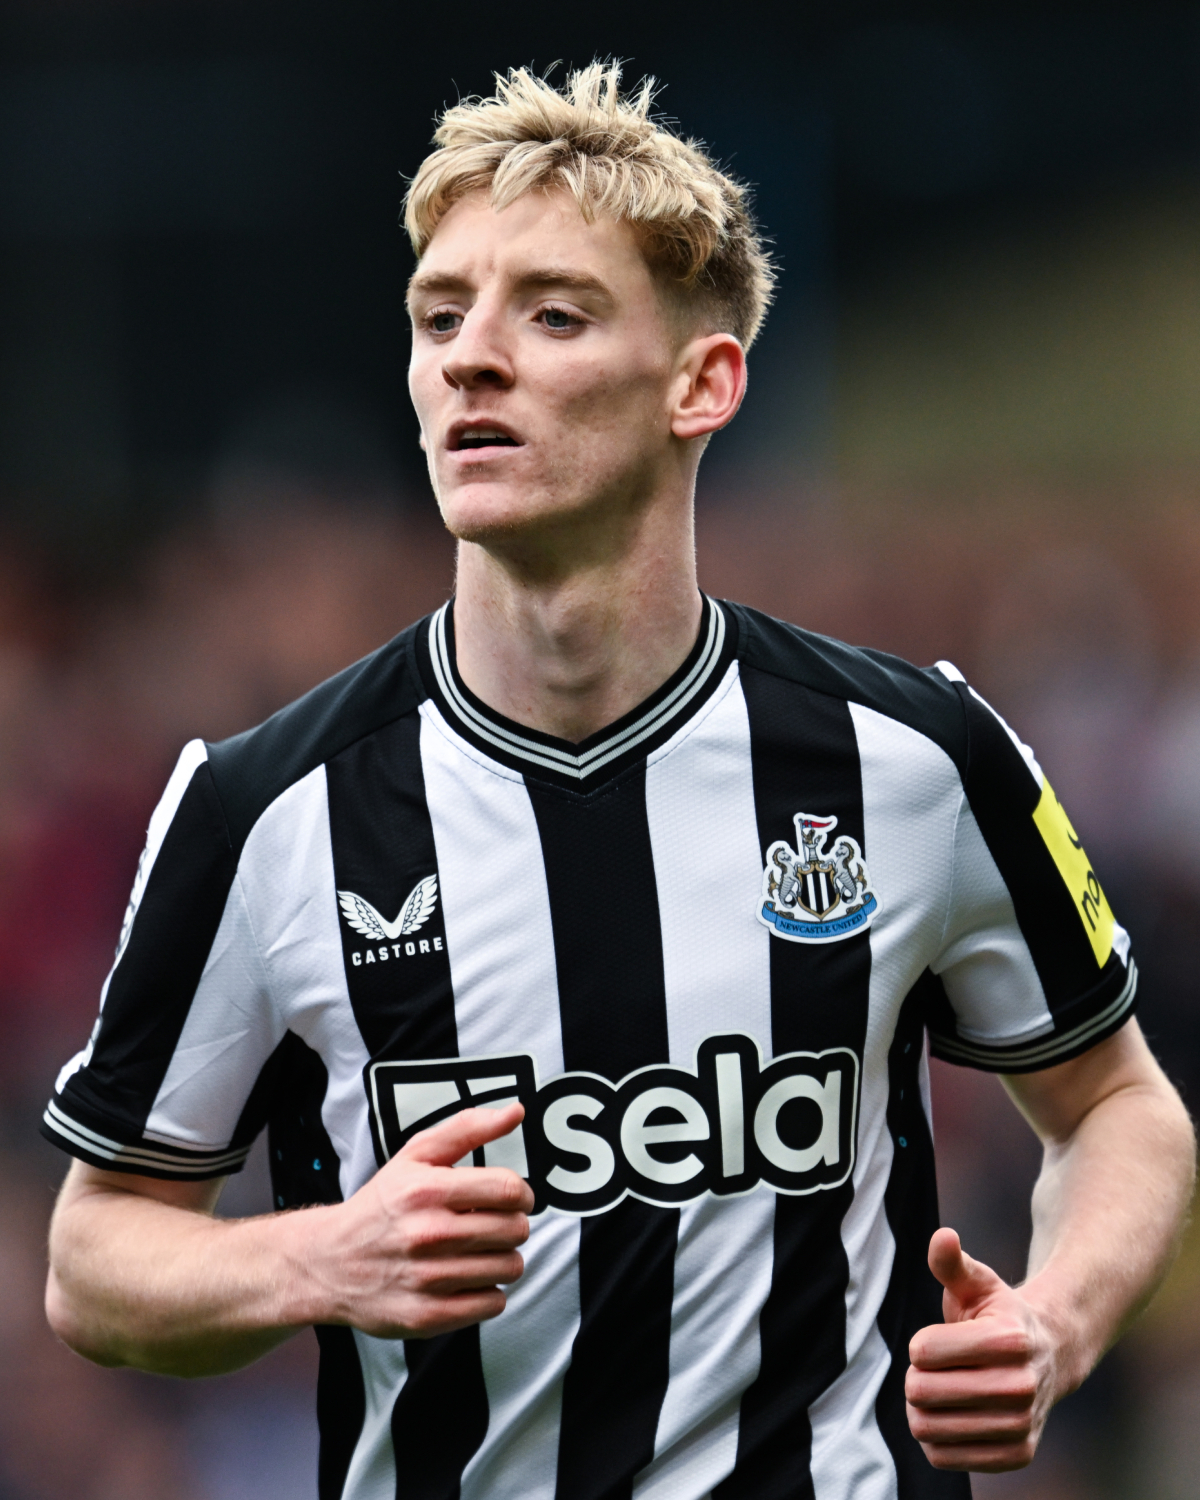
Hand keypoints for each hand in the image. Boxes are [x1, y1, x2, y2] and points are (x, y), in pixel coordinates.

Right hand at [300, 1103, 533, 1339]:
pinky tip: (467, 1279)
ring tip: (479, 1252)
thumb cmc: (382, 1205)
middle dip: (512, 1225)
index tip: (514, 1198)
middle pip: (515, 1230)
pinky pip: (493, 1304)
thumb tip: (516, 1111)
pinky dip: (488, 1292)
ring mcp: (427, 1279)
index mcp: (427, 1190)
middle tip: (492, 1225)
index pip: (509, 1190)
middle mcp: (427, 1234)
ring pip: (509, 1268)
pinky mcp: (427, 1316)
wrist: (329, 1262)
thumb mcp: (416, 1155)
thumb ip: (468, 1128)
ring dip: (502, 1258)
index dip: (522, 1193)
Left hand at [905, 1228, 1066, 1471]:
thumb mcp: (977, 1282)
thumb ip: (951, 1263)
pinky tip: (952, 1418)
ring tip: (939, 1393)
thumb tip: (943, 1237)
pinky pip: (944, 1456)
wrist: (1050, 1355)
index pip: (923, 1352)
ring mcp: (1022, 1424)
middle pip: (922, 1392)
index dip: (920, 1345)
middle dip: (916, 1378)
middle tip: (933, 1371)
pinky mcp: (1017, 1455)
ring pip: (928, 1428)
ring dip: (922, 1409)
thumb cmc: (999, 1314)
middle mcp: (1021, 1386)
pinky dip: (936, 1439)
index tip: (936, 1342)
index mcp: (1009, 1339)